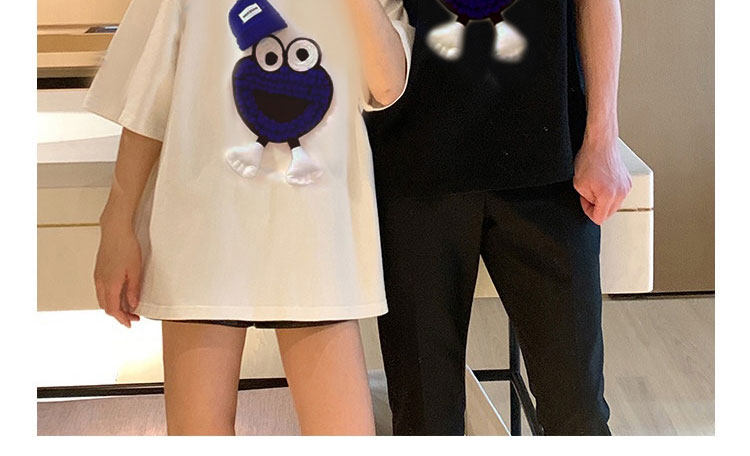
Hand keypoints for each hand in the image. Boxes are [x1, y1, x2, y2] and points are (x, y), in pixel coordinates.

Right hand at [94, 210, 141, 327]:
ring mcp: (98, 277)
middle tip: (133, 317)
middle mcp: (100, 283)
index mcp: (110, 285)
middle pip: (106, 307)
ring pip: (103, 299)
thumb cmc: (127, 248)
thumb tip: (132, 305)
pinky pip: (102, 291)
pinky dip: (110, 298)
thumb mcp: (135, 271)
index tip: (131, 323)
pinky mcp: (98, 271)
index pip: (113, 310)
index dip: (122, 319)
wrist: (115, 231)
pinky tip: (120, 295)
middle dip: (119, 315)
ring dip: (114, 306)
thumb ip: (133, 290)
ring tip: (128, 307)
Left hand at [573, 134, 631, 224]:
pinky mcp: (628, 182)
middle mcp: (620, 193)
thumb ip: (586, 200)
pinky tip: (604, 183)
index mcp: (608, 195)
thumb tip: (592, 204)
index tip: (585, 201)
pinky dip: (611, 193)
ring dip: (604, 200)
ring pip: (614, 205)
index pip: (599, 218)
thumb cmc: (590, 159)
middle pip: (608, 213)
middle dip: (597, 206)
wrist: (601, 144)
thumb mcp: (579, 184)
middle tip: (590, 192)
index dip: (588, 211)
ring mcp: (626, 187)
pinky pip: (619, 195)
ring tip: (597, 186)